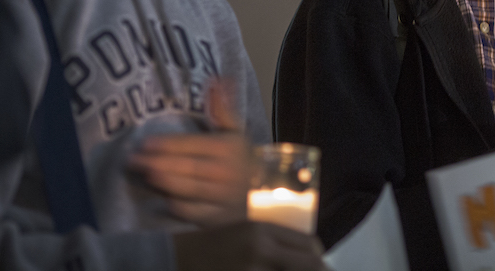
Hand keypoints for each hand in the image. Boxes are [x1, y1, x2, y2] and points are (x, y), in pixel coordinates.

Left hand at [130, 79, 252, 224]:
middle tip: (132, 160)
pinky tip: (162, 198)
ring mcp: (220, 196)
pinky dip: (176, 205)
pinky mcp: (216, 216)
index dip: (166, 144)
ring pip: (185, 189)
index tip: (144, 143)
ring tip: (143, 176)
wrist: (266, 188)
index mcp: (227, 148)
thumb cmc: (242, 157)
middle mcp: (224, 172)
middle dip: (155, 163)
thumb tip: (215, 78)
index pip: (191, 145)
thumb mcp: (234, 130)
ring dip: (162, 183)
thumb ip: (222, 107)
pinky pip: (191, 211)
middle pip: (184, 168)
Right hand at [174, 221, 325, 270]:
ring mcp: (252, 267)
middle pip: (310, 263)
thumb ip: (272, 243)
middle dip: (319, 270)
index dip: (320, 261)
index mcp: (263, 229)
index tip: (321, 267)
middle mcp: (261, 246)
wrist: (172, 257)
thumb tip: (309, 256)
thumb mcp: (244, 235)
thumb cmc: (209, 247)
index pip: (309, 245)